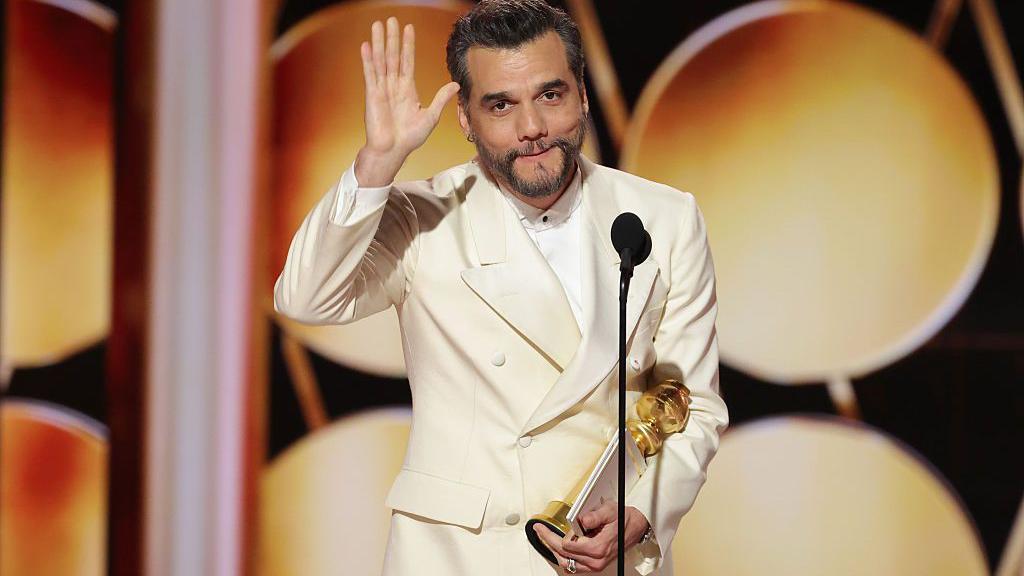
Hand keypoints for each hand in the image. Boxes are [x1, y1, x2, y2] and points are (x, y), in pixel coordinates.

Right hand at [355, 17, 460, 186]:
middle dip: (393, 38)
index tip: (409, 29)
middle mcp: (394, 86)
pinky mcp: (373, 96)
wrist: (393, 151)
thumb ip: (441, 99)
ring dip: (380, 43)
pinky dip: (368, 60)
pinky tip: (367, 45)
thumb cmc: (409, 138)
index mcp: (407, 90)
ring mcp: (382, 89)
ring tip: (378, 25)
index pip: (408, 61)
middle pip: (393, 56)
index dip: (408, 45)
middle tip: (392, 19)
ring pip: (381, 61)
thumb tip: (455, 85)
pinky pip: (370, 74)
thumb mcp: (431, 116)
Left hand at [532, 502, 649, 572]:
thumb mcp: (609, 511)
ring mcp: (595, 565)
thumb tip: (579, 519)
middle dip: (548, 542)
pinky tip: (559, 547)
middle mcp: (596, 560)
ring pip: (567, 564)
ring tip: (546, 538)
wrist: (635, 527)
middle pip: (564, 555)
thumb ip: (593, 516)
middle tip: (539, 531)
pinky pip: (574, 567)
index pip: (566, 545)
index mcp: (598, 547)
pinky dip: (564, 557)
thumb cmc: (623, 518)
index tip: (543, 526)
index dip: (554, 535)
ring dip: (555, 552)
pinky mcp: (594, 566)